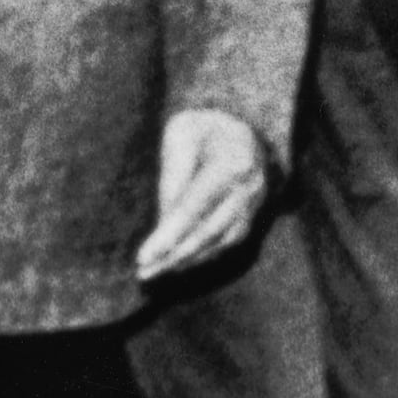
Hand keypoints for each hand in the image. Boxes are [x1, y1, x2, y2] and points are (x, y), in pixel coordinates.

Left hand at [134, 108, 266, 282]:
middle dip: (173, 255)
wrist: (239, 124)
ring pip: (219, 243)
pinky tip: (178, 263)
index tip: (142, 257)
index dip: (168, 235)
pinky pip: (226, 243)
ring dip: (186, 261)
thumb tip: (163, 223)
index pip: (194, 208)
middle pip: (208, 231)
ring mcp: (255, 204)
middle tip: (143, 272)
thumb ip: (172, 175)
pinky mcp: (252, 215)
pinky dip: (202, 255)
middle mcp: (249, 188)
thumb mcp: (180, 134)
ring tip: (155, 271)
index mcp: (232, 162)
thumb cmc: (202, 127)